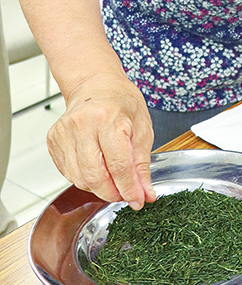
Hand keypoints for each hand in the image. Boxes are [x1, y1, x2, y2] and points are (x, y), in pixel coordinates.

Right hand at [47, 73, 155, 207]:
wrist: (95, 85)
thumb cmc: (121, 101)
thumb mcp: (142, 127)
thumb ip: (142, 164)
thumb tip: (145, 193)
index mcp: (108, 118)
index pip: (118, 165)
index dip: (129, 188)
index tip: (138, 200)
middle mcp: (82, 124)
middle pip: (95, 176)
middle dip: (113, 193)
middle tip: (125, 194)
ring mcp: (64, 133)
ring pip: (80, 179)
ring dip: (99, 188)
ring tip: (113, 180)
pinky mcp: (53, 140)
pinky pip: (69, 173)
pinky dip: (85, 178)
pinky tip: (97, 168)